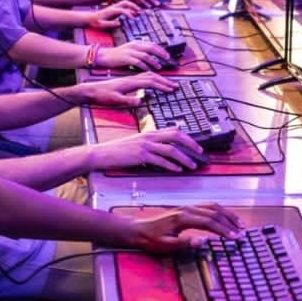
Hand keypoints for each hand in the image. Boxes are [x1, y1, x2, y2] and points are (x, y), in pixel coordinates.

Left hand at [81, 73, 175, 106]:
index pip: (150, 82)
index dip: (162, 85)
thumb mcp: (114, 100)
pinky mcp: (127, 81)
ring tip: (168, 84)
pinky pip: (143, 77)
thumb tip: (140, 100)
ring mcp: (129, 79)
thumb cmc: (101, 96)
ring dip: (160, 79)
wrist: (90, 90)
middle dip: (165, 81)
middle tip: (175, 86)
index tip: (172, 90)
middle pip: (152, 77)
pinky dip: (152, 78)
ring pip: (148, 75)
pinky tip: (153, 83)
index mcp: (130, 83)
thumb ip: (127, 100)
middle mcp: (131, 79)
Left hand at [82, 4, 137, 29]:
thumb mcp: (101, 25)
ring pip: (126, 3)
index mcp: (111, 11)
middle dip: (133, 6)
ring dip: (133, 5)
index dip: (128, 14)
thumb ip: (110, 24)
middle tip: (140, 12)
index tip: (133, 19)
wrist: (90, 18)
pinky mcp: (116, 8)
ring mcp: (115, 7)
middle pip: (125, 3)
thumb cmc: (95, 23)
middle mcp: (114, 7)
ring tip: (140, 11)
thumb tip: (119, 23)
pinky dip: (131, 7)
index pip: (122, 10)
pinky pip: (125, 6)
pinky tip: (135, 12)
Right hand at [84, 129, 204, 172]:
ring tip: (192, 165)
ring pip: (171, 150)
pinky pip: (161, 160)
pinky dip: (171, 165)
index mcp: (149, 133)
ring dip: (185, 158)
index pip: (173, 130)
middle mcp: (149, 136)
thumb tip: (163, 150)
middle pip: (176, 136)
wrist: (101, 154)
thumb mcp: (135, 143)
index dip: (187, 137)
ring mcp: (145, 145)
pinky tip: (178, 170)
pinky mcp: (141, 155)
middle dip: (191, 144)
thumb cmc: (117, 151)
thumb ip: (149, 144)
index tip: (195, 145)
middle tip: (200, 153)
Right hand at [97, 40, 170, 70]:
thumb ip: (139, 51)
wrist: (103, 56)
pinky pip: (138, 62)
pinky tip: (148, 70)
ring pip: (146, 55)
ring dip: (154, 61)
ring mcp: (130, 51)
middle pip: (151, 47)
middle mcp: (134, 46)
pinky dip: (144, 66)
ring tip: (159, 67)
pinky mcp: (126, 58)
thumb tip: (150, 55)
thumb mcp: (130, 50)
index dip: (161, 49)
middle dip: (161, 53)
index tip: (167, 55)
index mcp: (136, 43)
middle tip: (167, 59)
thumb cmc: (117, 55)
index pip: (152, 44)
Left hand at [128, 201, 245, 249]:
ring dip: (227, 215)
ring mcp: (187, 207)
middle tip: (242, 233)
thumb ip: (184, 243)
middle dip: (230, 222)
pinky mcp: (187, 209)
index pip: (209, 222)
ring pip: (213, 206)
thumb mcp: (166, 246)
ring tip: (239, 224)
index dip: (224, 230)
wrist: (138, 230)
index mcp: (183, 218)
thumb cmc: (151, 240)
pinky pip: (207, 206)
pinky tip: (226, 217)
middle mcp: (187, 209)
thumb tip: (203, 241)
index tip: (235, 238)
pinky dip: (220, 211)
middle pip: (214, 212)